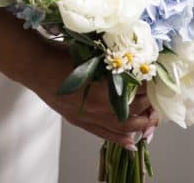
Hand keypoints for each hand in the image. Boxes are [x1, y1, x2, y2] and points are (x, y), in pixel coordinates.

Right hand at [32, 50, 159, 151]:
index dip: (149, 88)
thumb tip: (133, 60)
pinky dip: (120, 139)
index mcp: (104, 85)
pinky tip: (131, 142)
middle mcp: (99, 105)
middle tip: (156, 101)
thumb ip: (112, 59)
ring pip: (122, 127)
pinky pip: (105, 135)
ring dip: (139, 125)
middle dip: (149, 108)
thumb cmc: (63, 53)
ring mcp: (90, 116)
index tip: (156, 82)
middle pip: (133, 112)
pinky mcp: (80, 121)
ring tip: (149, 121)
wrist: (38, 65)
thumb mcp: (92, 51)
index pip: (137, 92)